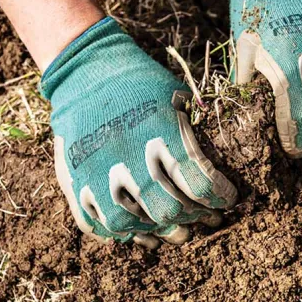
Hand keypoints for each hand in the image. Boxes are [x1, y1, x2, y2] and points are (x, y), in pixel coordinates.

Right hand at [43, 17, 237, 247]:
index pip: (200, 184)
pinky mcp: (73, 180)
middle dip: (194, 217)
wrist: (86, 68)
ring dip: (159, 231)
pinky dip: (120, 233)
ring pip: (131, 222)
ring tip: (177, 230)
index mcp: (160, 136)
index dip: (220, 197)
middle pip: (169, 209)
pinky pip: (95, 222)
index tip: (227, 199)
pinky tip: (140, 232)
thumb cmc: (140, 81)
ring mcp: (96, 173)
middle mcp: (128, 159)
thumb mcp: (177, 97)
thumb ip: (192, 133)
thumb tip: (219, 163)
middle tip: (206, 216)